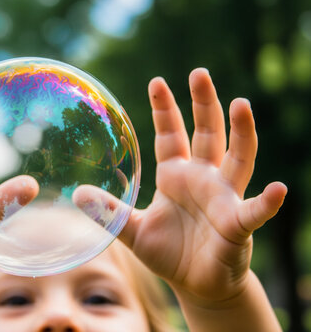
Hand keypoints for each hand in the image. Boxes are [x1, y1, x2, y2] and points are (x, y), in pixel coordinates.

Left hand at [119, 68, 286, 302]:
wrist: (196, 283)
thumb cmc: (168, 253)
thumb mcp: (132, 231)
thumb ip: (109, 212)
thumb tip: (77, 194)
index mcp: (175, 175)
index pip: (170, 135)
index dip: (164, 109)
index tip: (157, 81)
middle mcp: (202, 178)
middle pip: (206, 134)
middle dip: (203, 104)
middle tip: (198, 73)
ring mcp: (223, 198)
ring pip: (237, 159)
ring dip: (240, 133)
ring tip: (241, 105)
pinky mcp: (237, 224)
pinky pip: (254, 211)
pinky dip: (267, 202)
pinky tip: (278, 190)